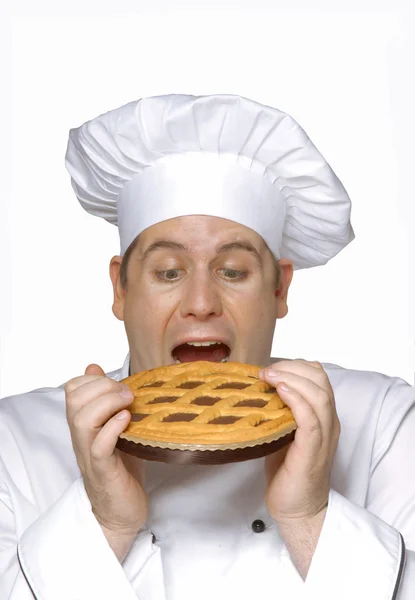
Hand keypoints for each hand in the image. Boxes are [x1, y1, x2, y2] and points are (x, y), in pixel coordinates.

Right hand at [65, 364, 147, 541]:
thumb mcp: (116, 426)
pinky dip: (112, 429)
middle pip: (74, 401)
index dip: (94, 379)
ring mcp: (90, 454)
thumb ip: (106, 400)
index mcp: (84, 424)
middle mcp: (82, 437)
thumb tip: (94, 367)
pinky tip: (127, 421)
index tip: (119, 384)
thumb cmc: (122, 467)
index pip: (72, 389)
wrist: (122, 512)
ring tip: (128, 404)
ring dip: (106, 404)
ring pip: (81, 420)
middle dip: (102, 387)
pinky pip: (98, 447)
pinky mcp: (103, 471)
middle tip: (128, 393)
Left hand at [260, 360, 339, 523]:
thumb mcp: (284, 430)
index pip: (318, 376)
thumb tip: (258, 387)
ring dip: (291, 379)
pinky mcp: (313, 449)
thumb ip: (280, 409)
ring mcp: (324, 435)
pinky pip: (310, 417)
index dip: (295, 365)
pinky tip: (280, 392)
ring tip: (269, 376)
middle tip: (266, 370)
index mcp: (323, 415)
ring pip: (318, 394)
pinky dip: (296, 399)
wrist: (297, 508)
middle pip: (320, 379)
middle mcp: (328, 422)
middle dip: (291, 367)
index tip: (271, 367)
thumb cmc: (287, 470)